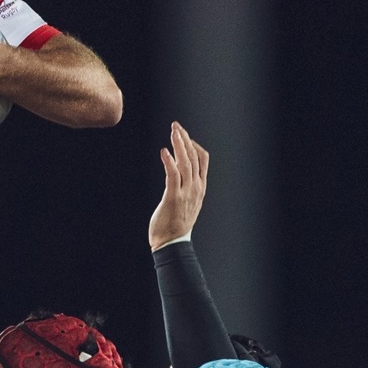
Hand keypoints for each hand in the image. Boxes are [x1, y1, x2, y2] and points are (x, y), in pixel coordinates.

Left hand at [148, 121, 209, 249]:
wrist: (172, 243)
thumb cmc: (176, 222)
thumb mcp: (187, 200)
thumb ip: (186, 184)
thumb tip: (178, 168)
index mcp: (200, 187)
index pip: (202, 159)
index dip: (193, 144)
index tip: (182, 134)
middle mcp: (196, 188)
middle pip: (194, 157)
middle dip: (184, 139)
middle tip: (175, 125)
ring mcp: (187, 193)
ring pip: (186, 163)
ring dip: (179, 145)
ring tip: (173, 131)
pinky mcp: (174, 198)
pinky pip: (173, 176)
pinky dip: (169, 162)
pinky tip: (164, 151)